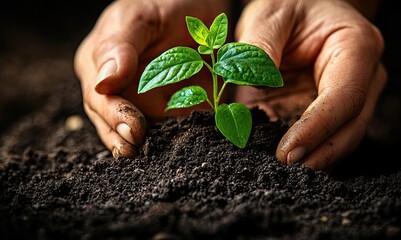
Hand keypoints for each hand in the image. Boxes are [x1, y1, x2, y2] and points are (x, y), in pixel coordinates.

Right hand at [74, 0, 230, 157]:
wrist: (200, 7)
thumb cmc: (164, 3)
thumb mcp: (139, 17)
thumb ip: (119, 46)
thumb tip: (103, 84)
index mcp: (98, 65)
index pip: (99, 99)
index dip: (115, 116)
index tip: (132, 129)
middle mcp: (116, 89)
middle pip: (113, 123)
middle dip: (125, 138)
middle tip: (137, 151)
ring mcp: (141, 102)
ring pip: (137, 132)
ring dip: (147, 147)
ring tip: (157, 159)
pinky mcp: (168, 110)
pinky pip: (167, 130)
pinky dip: (172, 141)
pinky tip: (179, 150)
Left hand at [235, 0, 386, 169]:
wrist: (301, 12)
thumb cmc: (290, 7)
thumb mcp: (270, 14)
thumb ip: (258, 46)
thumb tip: (246, 82)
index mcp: (356, 47)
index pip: (345, 97)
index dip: (318, 128)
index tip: (288, 152)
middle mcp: (362, 77)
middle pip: (352, 127)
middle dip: (320, 153)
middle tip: (284, 168)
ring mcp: (350, 97)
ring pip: (341, 138)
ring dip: (315, 157)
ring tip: (281, 170)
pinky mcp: (331, 110)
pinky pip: (324, 137)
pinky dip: (306, 150)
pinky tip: (283, 159)